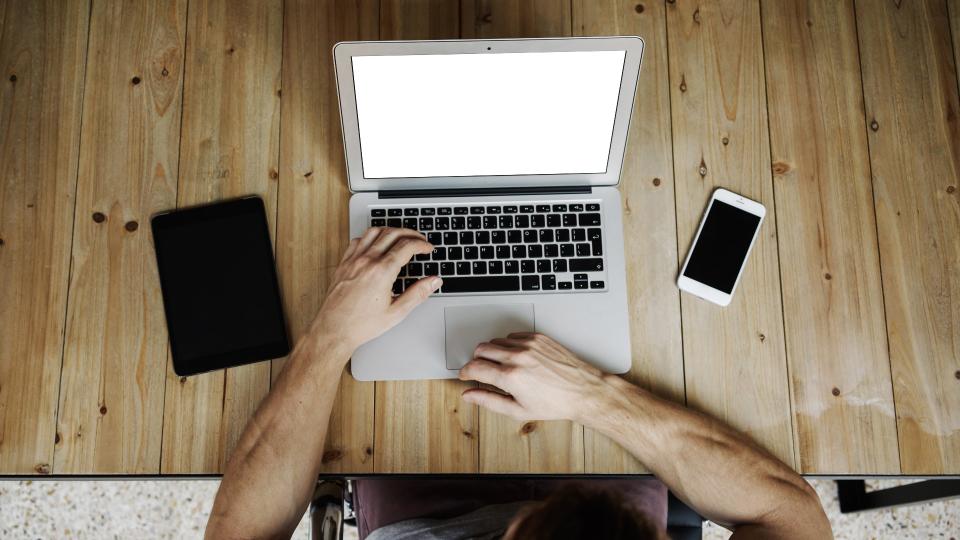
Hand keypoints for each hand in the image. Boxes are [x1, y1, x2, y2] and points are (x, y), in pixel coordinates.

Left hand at [308, 227, 440, 353]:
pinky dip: (371, 237)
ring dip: (391, 231)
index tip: (428, 249)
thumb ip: (418, 294)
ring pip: (375, 232)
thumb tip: (434, 281)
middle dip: (411, 234)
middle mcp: (367, 261)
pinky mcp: (344, 263)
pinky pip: (358, 240)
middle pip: (393, 233)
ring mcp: (353, 260)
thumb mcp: (396, 312)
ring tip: (401, 237)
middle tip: (420, 241)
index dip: (422, 245)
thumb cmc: (361, 324)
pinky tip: (376, 244)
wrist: (334, 329)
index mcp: (382, 272)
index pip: (407, 246)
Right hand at [458, 332, 610, 422]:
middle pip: (481, 349)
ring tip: (502, 366)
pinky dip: (509, 345)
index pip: (474, 367)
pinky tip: (516, 357)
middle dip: (476, 360)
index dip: (464, 372)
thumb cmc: (555, 403)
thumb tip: (469, 395)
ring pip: (496, 341)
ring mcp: (528, 344)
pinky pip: (512, 335)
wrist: (583, 391)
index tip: (465, 375)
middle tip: (482, 370)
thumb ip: (488, 401)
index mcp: (510, 377)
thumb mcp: (518, 410)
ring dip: (493, 352)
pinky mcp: (538, 337)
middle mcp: (518, 357)